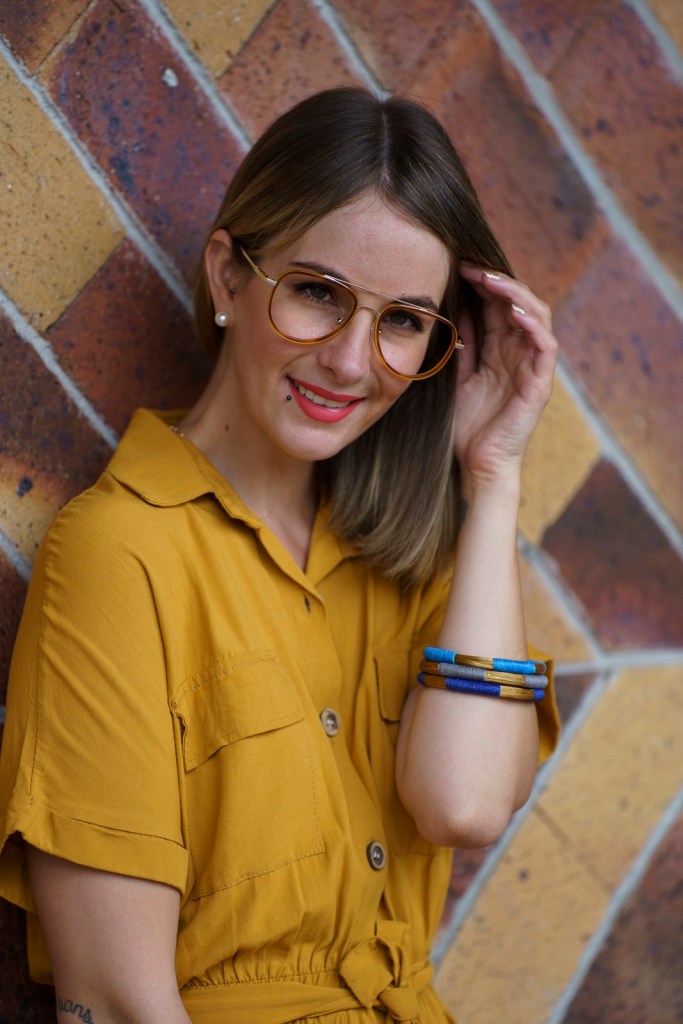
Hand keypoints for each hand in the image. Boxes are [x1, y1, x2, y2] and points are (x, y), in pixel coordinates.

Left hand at [453, 265, 557, 491]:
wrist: (477, 465)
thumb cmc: (466, 426)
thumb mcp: (456, 375)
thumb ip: (460, 344)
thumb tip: (451, 308)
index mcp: (500, 349)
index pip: (496, 305)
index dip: (481, 284)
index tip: (456, 266)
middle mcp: (520, 353)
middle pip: (517, 303)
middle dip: (495, 281)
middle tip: (469, 265)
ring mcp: (533, 367)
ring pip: (536, 316)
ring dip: (515, 294)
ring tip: (491, 280)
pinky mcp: (540, 384)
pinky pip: (546, 346)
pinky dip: (533, 325)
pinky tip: (516, 311)